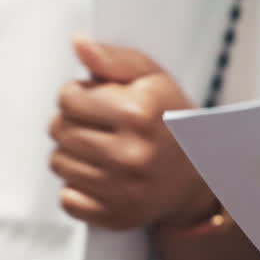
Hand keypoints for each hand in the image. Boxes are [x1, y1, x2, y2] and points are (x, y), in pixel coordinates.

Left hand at [49, 38, 216, 230]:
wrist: (201, 176)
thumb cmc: (174, 123)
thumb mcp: (153, 79)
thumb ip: (114, 59)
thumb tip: (79, 44)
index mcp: (138, 114)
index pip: (68, 98)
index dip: (78, 95)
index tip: (95, 101)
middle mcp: (130, 154)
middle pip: (59, 130)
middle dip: (72, 123)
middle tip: (99, 126)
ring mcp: (123, 189)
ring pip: (58, 164)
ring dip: (73, 155)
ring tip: (101, 150)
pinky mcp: (116, 216)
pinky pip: (68, 199)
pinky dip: (78, 189)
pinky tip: (101, 177)